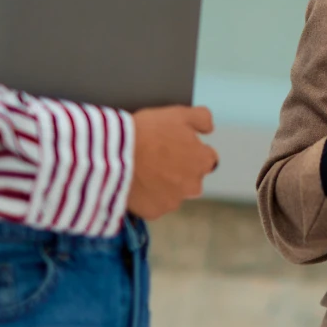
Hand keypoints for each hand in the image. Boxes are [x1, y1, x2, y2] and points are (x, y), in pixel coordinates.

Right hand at [127, 106, 218, 220]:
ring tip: (143, 170)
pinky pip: (154, 204)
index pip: (207, 158)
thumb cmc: (148, 132)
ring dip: (163, 185)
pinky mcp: (154, 212)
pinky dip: (147, 196)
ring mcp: (173, 201)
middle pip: (191, 179)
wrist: (116, 155)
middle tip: (158, 158)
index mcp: (202, 161)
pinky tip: (135, 183)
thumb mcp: (178, 114)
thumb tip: (210, 128)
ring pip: (173, 193)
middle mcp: (193, 185)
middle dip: (180, 171)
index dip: (191, 150)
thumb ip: (202, 118)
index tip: (176, 145)